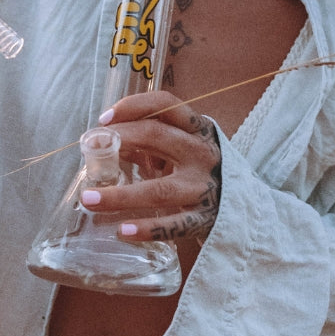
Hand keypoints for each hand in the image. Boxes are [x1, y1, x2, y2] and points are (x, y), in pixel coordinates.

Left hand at [81, 91, 221, 242]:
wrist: (245, 207)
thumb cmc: (201, 171)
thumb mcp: (184, 148)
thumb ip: (151, 143)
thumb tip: (106, 144)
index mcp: (198, 130)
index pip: (166, 105)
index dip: (133, 107)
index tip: (104, 119)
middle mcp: (203, 153)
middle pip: (157, 138)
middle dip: (119, 141)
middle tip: (89, 151)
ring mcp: (205, 188)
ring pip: (160, 190)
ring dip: (121, 195)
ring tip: (89, 200)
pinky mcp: (205, 219)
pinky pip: (174, 225)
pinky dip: (147, 228)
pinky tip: (122, 230)